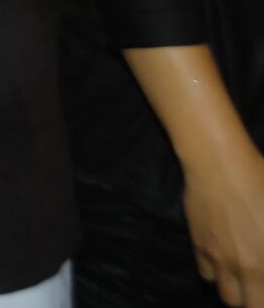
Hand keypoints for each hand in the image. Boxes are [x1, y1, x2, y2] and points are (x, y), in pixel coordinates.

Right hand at [184, 145, 263, 306]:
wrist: (218, 164)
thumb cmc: (259, 181)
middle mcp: (246, 266)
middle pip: (249, 304)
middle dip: (256, 299)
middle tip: (260, 286)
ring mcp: (220, 258)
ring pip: (227, 296)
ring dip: (237, 292)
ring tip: (244, 279)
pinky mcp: (200, 245)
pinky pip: (206, 274)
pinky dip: (216, 274)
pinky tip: (223, 260)